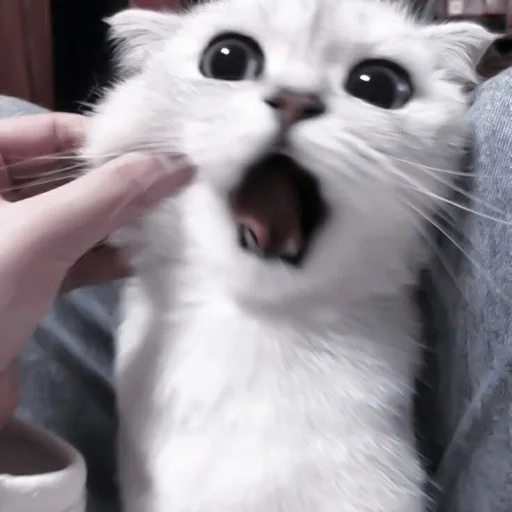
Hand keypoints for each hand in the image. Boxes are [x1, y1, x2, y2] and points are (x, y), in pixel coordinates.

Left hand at [0, 112, 193, 426]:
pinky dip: (107, 255)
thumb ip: (108, 196)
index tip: (159, 157)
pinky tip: (140, 257)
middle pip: (70, 175)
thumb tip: (170, 165)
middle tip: (171, 190)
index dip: (107, 142)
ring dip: (120, 222)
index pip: (52, 132)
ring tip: (165, 221)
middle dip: (120, 185)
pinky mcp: (27, 277)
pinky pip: (75, 253)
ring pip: (78, 216)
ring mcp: (12, 239)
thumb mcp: (41, 234)